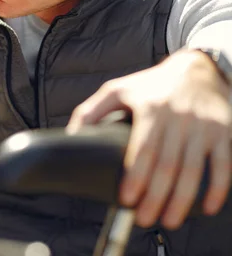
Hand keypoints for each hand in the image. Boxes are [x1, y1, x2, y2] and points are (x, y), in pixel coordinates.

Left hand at [67, 50, 231, 228]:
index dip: (135, 176)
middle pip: (168, 165)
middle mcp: (179, 117)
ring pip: (194, 170)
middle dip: (155, 196)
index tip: (127, 199)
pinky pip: (223, 164)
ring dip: (182, 200)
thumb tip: (71, 137)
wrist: (196, 68)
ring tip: (169, 220)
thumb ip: (90, 112)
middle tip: (143, 219)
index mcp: (151, 108)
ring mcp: (203, 126)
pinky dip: (218, 189)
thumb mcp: (115, 90)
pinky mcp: (222, 132)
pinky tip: (207, 207)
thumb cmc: (150, 85)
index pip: (143, 148)